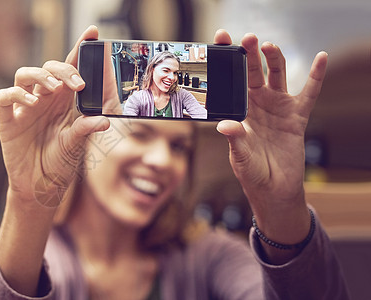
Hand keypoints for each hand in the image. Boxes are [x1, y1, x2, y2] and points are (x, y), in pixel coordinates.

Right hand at [0, 25, 108, 207]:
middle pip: (49, 68)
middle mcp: (43, 99)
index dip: (79, 49)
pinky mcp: (8, 120)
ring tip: (54, 89)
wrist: (40, 188)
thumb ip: (85, 130)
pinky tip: (32, 102)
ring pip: (24, 75)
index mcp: (63, 101)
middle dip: (64, 69)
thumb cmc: (59, 163)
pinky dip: (16, 95)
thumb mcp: (75, 146)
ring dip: (40, 76)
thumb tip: (103, 120)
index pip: (70, 69)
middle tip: (78, 84)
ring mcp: (24, 108)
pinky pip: (5, 97)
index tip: (93, 33)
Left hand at [214, 30, 327, 261]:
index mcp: (238, 112)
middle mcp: (256, 105)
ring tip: (268, 45)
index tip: (218, 42)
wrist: (274, 189)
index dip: (224, 63)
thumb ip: (235, 140)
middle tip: (245, 38)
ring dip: (274, 59)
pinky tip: (321, 57)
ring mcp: (277, 108)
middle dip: (248, 56)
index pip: (229, 83)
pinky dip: (316, 76)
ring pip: (276, 76)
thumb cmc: (252, 173)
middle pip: (252, 74)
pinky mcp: (296, 116)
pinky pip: (309, 93)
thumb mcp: (240, 158)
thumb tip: (226, 126)